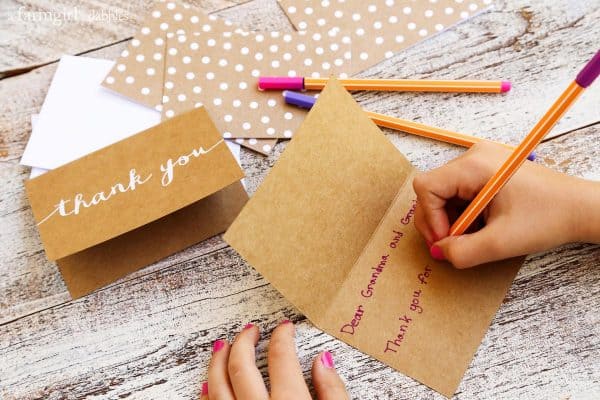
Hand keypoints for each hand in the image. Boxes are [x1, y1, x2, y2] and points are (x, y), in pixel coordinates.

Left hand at [200, 321, 348, 399]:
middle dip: (243, 342)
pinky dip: (207, 392)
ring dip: (217, 362)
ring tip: (221, 347)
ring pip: (217, 386)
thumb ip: (333, 393)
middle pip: (242, 366)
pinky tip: (208, 383)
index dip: (283, 336)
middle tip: (250, 330)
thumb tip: (323, 361)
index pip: (282, 358)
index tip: (285, 327)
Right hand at [413, 141, 599, 267]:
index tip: (447, 240)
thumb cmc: (549, 217)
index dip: (430, 217)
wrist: (581, 208)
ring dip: (450, 219)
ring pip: (444, 193)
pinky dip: (462, 214)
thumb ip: (462, 252)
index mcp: (475, 165)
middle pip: (432, 190)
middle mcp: (473, 157)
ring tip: (474, 235)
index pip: (427, 187)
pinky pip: (458, 193)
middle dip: (438, 221)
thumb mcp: (501, 242)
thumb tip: (439, 252)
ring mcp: (479, 162)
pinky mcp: (485, 171)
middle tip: (455, 244)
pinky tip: (480, 226)